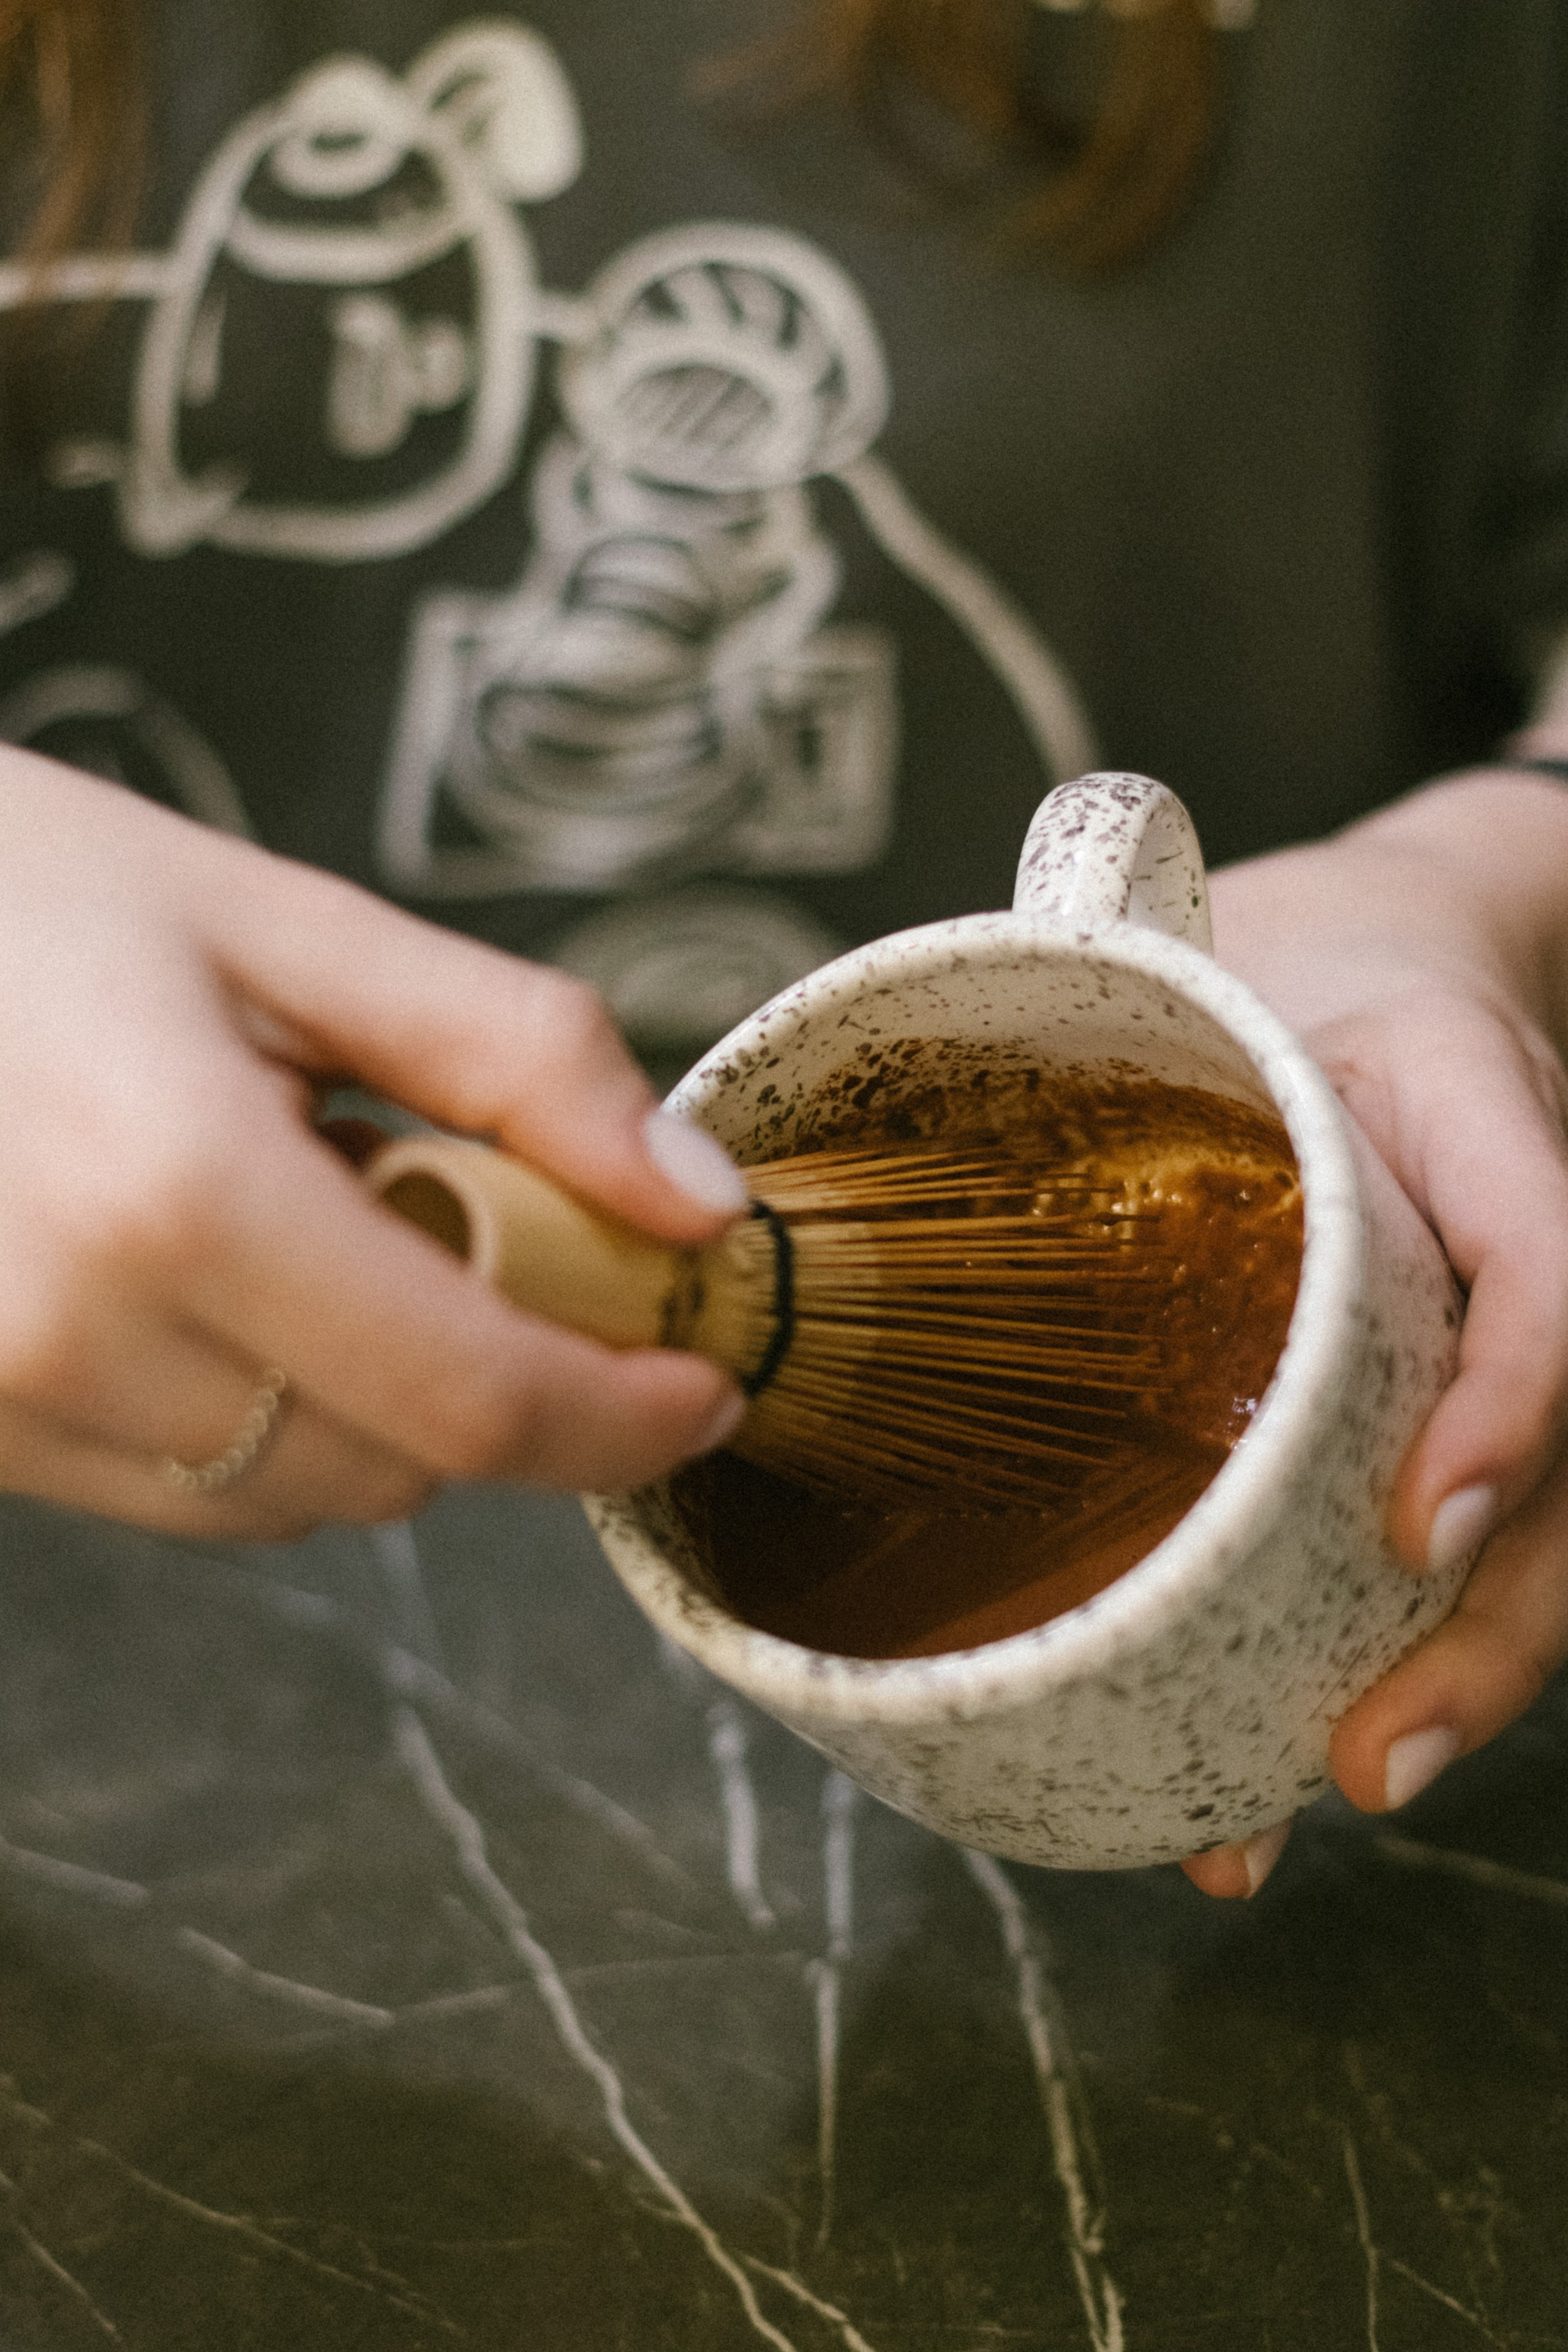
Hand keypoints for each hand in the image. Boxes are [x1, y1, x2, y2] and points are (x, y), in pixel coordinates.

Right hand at [0, 752, 747, 1539]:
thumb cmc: (29, 893)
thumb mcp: (287, 922)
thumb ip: (517, 1059)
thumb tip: (696, 1203)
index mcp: (175, 1192)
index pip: (473, 1397)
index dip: (623, 1417)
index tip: (708, 1381)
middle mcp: (66, 1335)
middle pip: (400, 1465)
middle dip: (488, 1371)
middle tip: (452, 1209)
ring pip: (294, 1497)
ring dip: (365, 1393)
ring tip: (290, 1212)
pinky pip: (183, 1488)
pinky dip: (256, 1409)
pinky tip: (206, 1273)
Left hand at [1180, 769, 1567, 1896]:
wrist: (1387, 950)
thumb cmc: (1286, 955)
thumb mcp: (1210, 936)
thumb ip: (1111, 970)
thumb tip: (911, 1066)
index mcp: (1483, 1114)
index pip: (1551, 1263)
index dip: (1512, 1402)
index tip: (1420, 1521)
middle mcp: (1527, 1245)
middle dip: (1487, 1632)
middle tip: (1366, 1758)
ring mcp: (1507, 1339)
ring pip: (1535, 1541)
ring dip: (1444, 1687)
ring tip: (1313, 1798)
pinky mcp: (1446, 1403)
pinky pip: (1451, 1538)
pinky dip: (1375, 1656)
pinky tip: (1266, 1774)